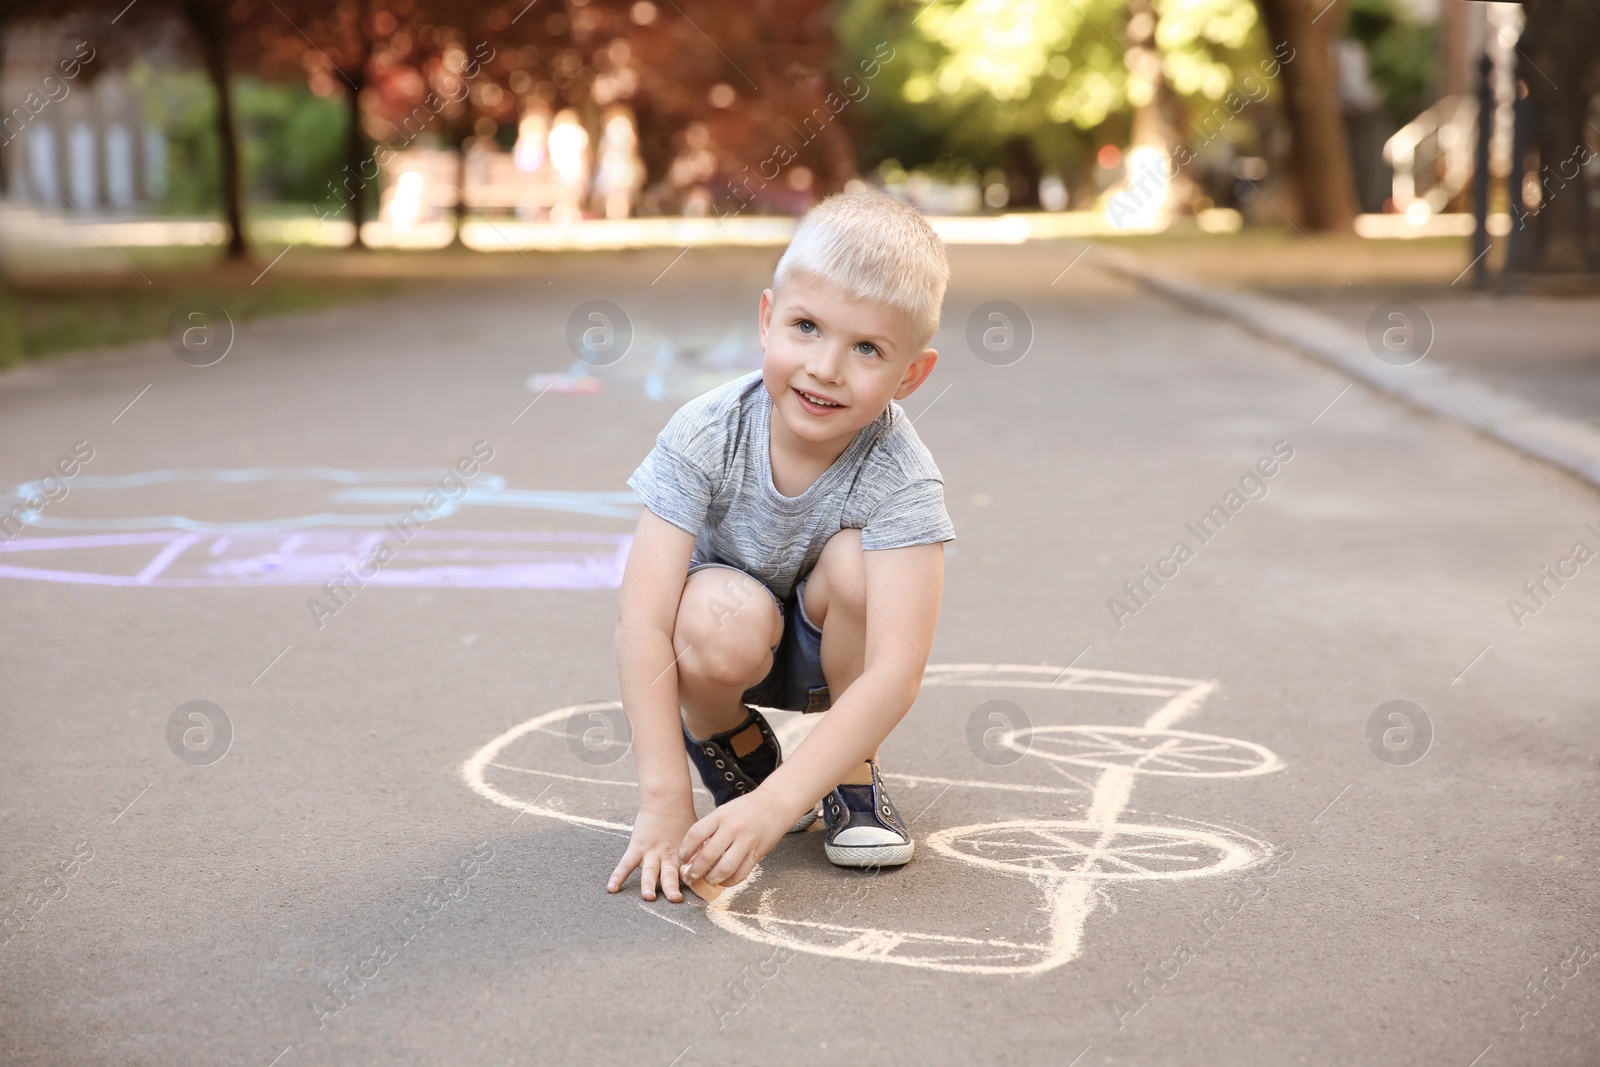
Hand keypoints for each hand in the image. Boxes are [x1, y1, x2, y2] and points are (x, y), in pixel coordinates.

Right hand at [608, 798, 693, 901]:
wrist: (666, 801)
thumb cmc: (683, 821)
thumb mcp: (697, 838)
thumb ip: (701, 854)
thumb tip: (714, 870)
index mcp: (682, 857)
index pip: (687, 874)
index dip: (691, 884)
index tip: (698, 895)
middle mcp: (666, 857)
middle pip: (669, 875)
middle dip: (672, 887)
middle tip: (676, 898)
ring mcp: (650, 853)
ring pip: (649, 871)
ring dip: (648, 884)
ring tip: (648, 896)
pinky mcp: (636, 847)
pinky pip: (625, 863)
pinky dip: (618, 876)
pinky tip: (612, 888)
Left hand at [677, 789, 791, 889]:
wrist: (774, 804)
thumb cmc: (744, 810)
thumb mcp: (724, 812)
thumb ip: (709, 830)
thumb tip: (692, 856)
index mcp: (720, 816)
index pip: (695, 835)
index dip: (685, 850)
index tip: (682, 859)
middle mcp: (732, 828)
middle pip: (707, 855)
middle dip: (694, 871)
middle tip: (690, 877)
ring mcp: (746, 841)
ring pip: (724, 868)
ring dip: (711, 878)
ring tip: (707, 879)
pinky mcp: (757, 853)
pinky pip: (740, 874)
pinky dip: (729, 881)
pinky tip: (723, 881)